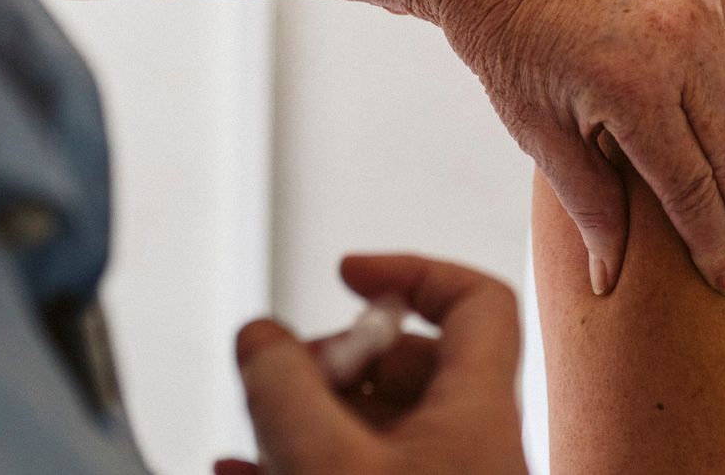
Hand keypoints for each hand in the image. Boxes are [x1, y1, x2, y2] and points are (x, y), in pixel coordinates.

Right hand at [215, 254, 526, 474]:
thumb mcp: (328, 464)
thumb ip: (285, 392)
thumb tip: (259, 334)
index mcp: (480, 412)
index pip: (477, 299)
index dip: (411, 269)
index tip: (345, 272)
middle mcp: (473, 444)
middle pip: (412, 363)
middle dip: (334, 358)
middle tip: (279, 378)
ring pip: (378, 424)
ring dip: (308, 415)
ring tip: (253, 426)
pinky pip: (361, 469)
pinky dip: (305, 460)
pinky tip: (244, 467)